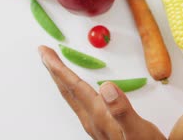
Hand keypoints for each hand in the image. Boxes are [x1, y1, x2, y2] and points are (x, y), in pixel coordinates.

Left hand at [39, 46, 165, 139]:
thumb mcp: (138, 130)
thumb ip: (122, 110)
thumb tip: (107, 87)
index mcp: (99, 115)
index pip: (74, 87)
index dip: (59, 68)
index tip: (46, 52)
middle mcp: (92, 120)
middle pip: (67, 90)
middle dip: (54, 70)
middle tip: (44, 52)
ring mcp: (94, 124)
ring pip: (72, 97)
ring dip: (62, 79)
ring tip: (56, 66)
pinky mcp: (100, 127)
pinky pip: (80, 103)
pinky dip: (74, 88)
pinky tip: (78, 88)